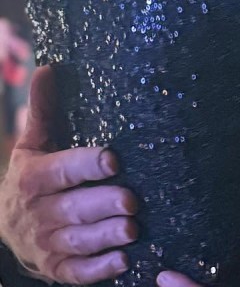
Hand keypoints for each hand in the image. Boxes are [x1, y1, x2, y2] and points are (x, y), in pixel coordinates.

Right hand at [0, 66, 137, 282]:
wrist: (5, 226)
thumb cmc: (33, 175)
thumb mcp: (33, 143)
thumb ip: (43, 110)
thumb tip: (48, 67)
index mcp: (33, 178)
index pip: (60, 171)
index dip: (85, 165)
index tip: (113, 158)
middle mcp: (39, 214)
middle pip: (73, 210)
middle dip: (102, 204)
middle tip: (132, 199)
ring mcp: (46, 245)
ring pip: (78, 242)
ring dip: (106, 236)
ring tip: (133, 228)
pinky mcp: (57, 268)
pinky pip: (77, 273)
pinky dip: (99, 270)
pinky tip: (124, 262)